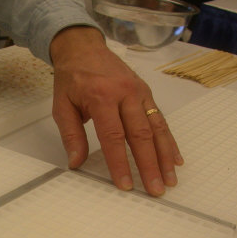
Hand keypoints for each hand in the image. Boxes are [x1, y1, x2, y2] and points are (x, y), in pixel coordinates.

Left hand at [49, 26, 182, 195]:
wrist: (83, 47)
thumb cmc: (71, 79)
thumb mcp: (61, 106)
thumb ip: (71, 135)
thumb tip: (76, 163)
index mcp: (102, 97)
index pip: (113, 137)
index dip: (120, 163)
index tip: (125, 185)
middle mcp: (126, 94)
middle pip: (141, 135)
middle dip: (149, 165)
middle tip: (156, 189)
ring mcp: (140, 93)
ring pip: (156, 128)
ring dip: (165, 156)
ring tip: (170, 180)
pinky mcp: (147, 93)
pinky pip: (161, 120)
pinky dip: (169, 141)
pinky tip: (175, 159)